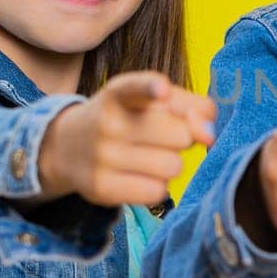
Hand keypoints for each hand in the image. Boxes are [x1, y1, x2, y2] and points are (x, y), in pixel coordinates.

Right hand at [37, 72, 217, 206]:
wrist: (67, 146)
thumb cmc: (127, 119)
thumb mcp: (151, 100)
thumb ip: (191, 107)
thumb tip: (209, 135)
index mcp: (120, 92)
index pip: (136, 86)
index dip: (152, 87)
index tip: (162, 90)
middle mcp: (108, 122)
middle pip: (181, 135)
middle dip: (182, 138)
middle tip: (160, 137)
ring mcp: (102, 156)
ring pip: (173, 166)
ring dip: (170, 164)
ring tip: (147, 156)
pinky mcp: (101, 187)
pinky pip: (157, 192)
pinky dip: (156, 186)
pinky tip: (138, 176)